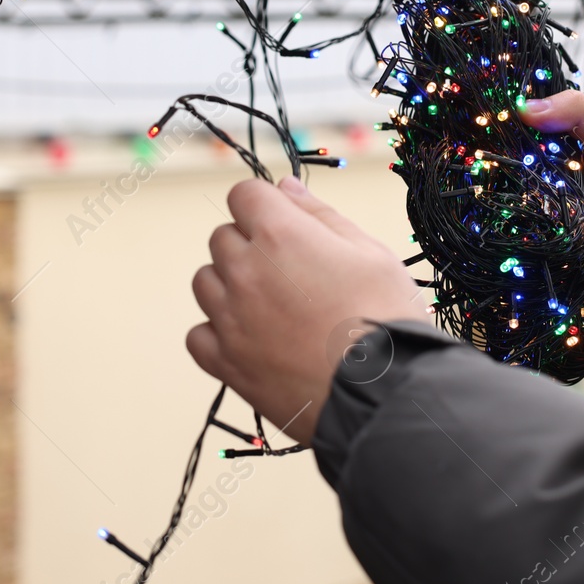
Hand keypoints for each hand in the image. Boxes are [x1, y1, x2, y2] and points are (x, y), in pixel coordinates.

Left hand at [187, 176, 424, 442]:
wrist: (383, 395)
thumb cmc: (386, 320)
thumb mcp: (370, 252)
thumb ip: (319, 214)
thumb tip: (283, 187)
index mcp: (279, 235)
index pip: (243, 195)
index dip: (265, 205)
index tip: (284, 224)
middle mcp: (244, 272)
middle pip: (222, 238)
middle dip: (250, 245)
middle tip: (292, 272)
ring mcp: (230, 319)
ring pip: (205, 282)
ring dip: (229, 286)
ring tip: (273, 307)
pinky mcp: (226, 363)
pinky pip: (198, 335)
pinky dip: (217, 333)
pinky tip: (251, 339)